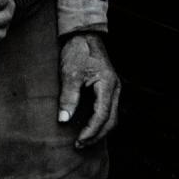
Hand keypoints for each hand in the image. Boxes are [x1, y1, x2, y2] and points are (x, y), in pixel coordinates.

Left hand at [58, 33, 119, 147]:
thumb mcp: (70, 73)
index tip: (78, 141)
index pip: (102, 115)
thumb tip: (64, 120)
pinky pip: (108, 109)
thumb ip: (68, 97)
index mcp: (107, 84)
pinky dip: (100, 121)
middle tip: (80, 145)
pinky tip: (89, 125)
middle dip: (96, 135)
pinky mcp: (108, 87)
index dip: (90, 131)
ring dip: (99, 130)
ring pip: (112, 116)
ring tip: (84, 139)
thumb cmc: (77, 50)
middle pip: (111, 120)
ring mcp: (113, 87)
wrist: (83, 33)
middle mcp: (115, 88)